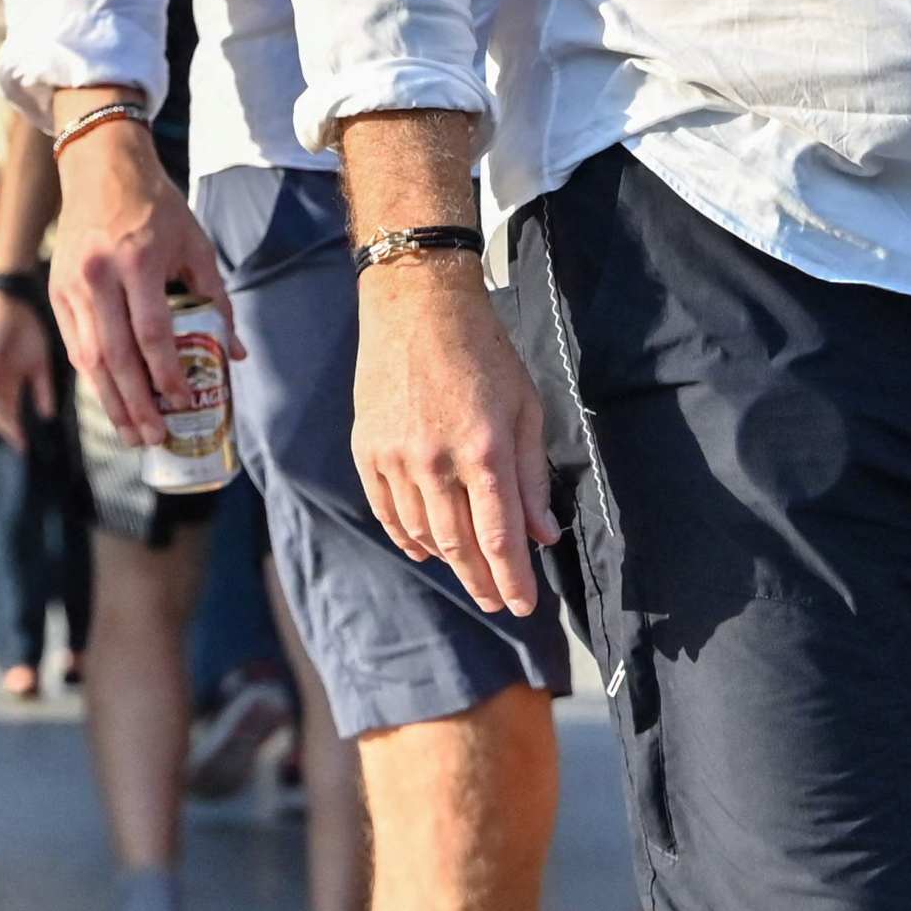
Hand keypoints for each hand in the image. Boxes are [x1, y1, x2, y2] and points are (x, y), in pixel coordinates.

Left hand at [0, 287, 55, 433]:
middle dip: (9, 429)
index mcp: (7, 380)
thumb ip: (42, 388)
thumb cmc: (26, 329)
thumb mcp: (39, 363)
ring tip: (14, 433)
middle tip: (20, 445)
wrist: (14, 302)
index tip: (25, 446)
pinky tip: (6, 409)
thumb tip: (48, 414)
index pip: (8, 411)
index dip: (15, 429)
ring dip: (2, 418)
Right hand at [47, 107, 235, 447]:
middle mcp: (98, 276)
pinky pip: (73, 344)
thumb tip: (233, 355)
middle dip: (136, 404)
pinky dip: (92, 376)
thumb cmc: (155, 207)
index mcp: (137, 262)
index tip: (185, 402)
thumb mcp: (194, 245)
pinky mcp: (56, 289)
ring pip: (87, 358)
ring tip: (131, 433)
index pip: (151, 334)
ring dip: (110, 401)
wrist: (99, 167)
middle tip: (155, 437)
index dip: (167, 375)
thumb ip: (215, 300)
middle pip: (114, 356)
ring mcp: (71, 285)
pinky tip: (110, 399)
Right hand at [351, 259, 558, 617]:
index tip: (524, 605)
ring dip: (448, 560)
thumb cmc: (482, 352)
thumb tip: (543, 534)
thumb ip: (532, 476)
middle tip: (498, 602)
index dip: (514, 579)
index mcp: (485, 450)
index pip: (501, 537)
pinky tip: (422, 549)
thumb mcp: (525, 408)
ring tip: (468, 573)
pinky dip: (405, 536)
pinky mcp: (368, 448)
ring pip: (423, 532)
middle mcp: (437, 461)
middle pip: (461, 545)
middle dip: (483, 581)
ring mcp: (396, 456)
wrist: (417, 305)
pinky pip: (386, 510)